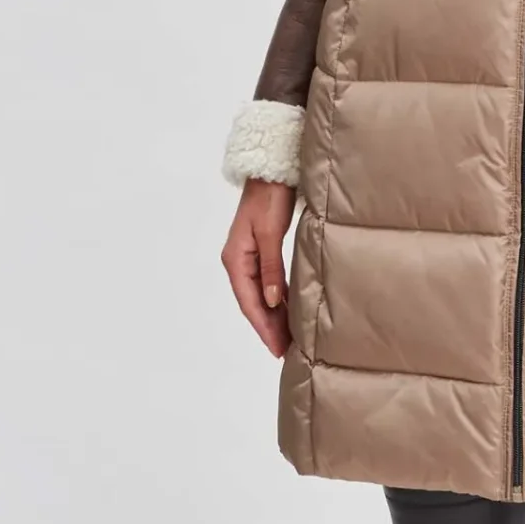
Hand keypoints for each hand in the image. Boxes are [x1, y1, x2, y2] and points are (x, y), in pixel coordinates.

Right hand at [222, 179, 296, 357]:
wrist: (271, 172)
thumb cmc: (269, 198)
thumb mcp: (270, 234)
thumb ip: (271, 269)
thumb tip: (272, 302)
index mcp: (235, 259)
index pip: (249, 302)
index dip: (262, 327)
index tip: (276, 348)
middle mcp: (238, 261)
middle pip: (253, 302)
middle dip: (268, 327)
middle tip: (286, 351)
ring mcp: (248, 257)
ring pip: (261, 295)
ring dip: (273, 316)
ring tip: (289, 338)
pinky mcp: (260, 251)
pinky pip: (267, 283)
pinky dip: (277, 299)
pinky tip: (288, 310)